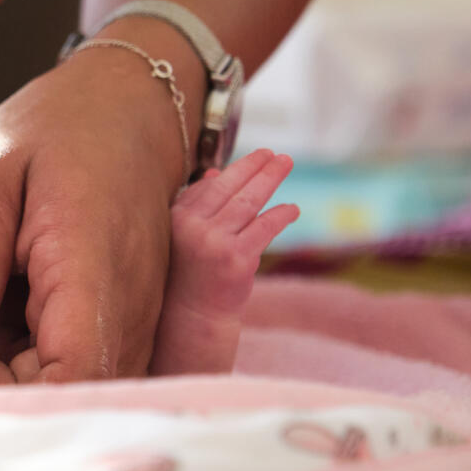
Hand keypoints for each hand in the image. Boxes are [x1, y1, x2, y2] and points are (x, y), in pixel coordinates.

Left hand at [0, 54, 189, 384]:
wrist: (131, 102)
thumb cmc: (54, 127)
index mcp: (92, 271)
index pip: (68, 381)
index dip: (2, 401)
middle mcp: (128, 312)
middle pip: (65, 399)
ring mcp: (134, 322)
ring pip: (70, 391)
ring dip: (5, 383)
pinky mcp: (124, 324)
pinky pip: (76, 367)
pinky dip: (25, 364)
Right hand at [150, 149, 298, 375]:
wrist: (193, 315)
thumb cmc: (189, 272)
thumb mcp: (185, 235)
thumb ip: (198, 204)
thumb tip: (215, 173)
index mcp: (178, 218)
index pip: (211, 186)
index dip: (237, 169)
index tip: (257, 156)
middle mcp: (194, 227)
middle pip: (231, 188)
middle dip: (257, 167)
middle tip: (277, 154)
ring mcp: (216, 243)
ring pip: (249, 203)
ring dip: (270, 180)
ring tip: (286, 163)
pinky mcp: (238, 260)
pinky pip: (264, 228)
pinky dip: (281, 215)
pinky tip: (292, 209)